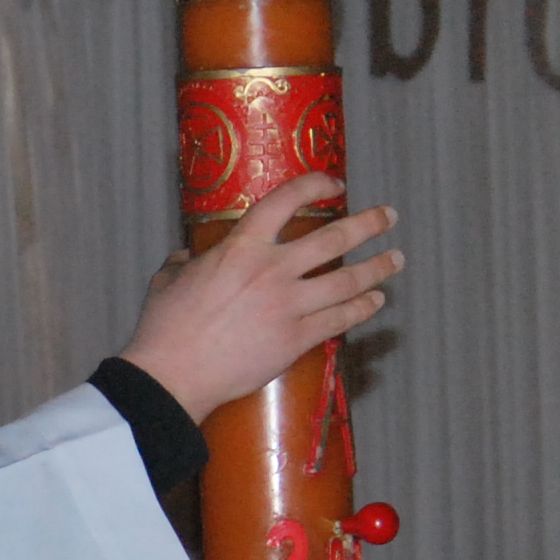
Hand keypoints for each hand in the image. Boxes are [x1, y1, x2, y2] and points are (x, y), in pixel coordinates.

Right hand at [120, 182, 400, 421]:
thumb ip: (184, 263)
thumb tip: (187, 258)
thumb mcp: (168, 279)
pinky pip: (340, 319)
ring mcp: (288, 306)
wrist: (172, 375)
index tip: (334, 184)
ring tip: (395, 260)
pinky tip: (375, 301)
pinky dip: (362, 308)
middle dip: (368, 225)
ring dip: (377, 268)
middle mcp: (272, 270)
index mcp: (240, 247)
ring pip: (347, 281)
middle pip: (334, 239)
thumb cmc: (164, 328)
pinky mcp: (296, 340)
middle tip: (388, 217)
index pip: (286, 200)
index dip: (315, 185)